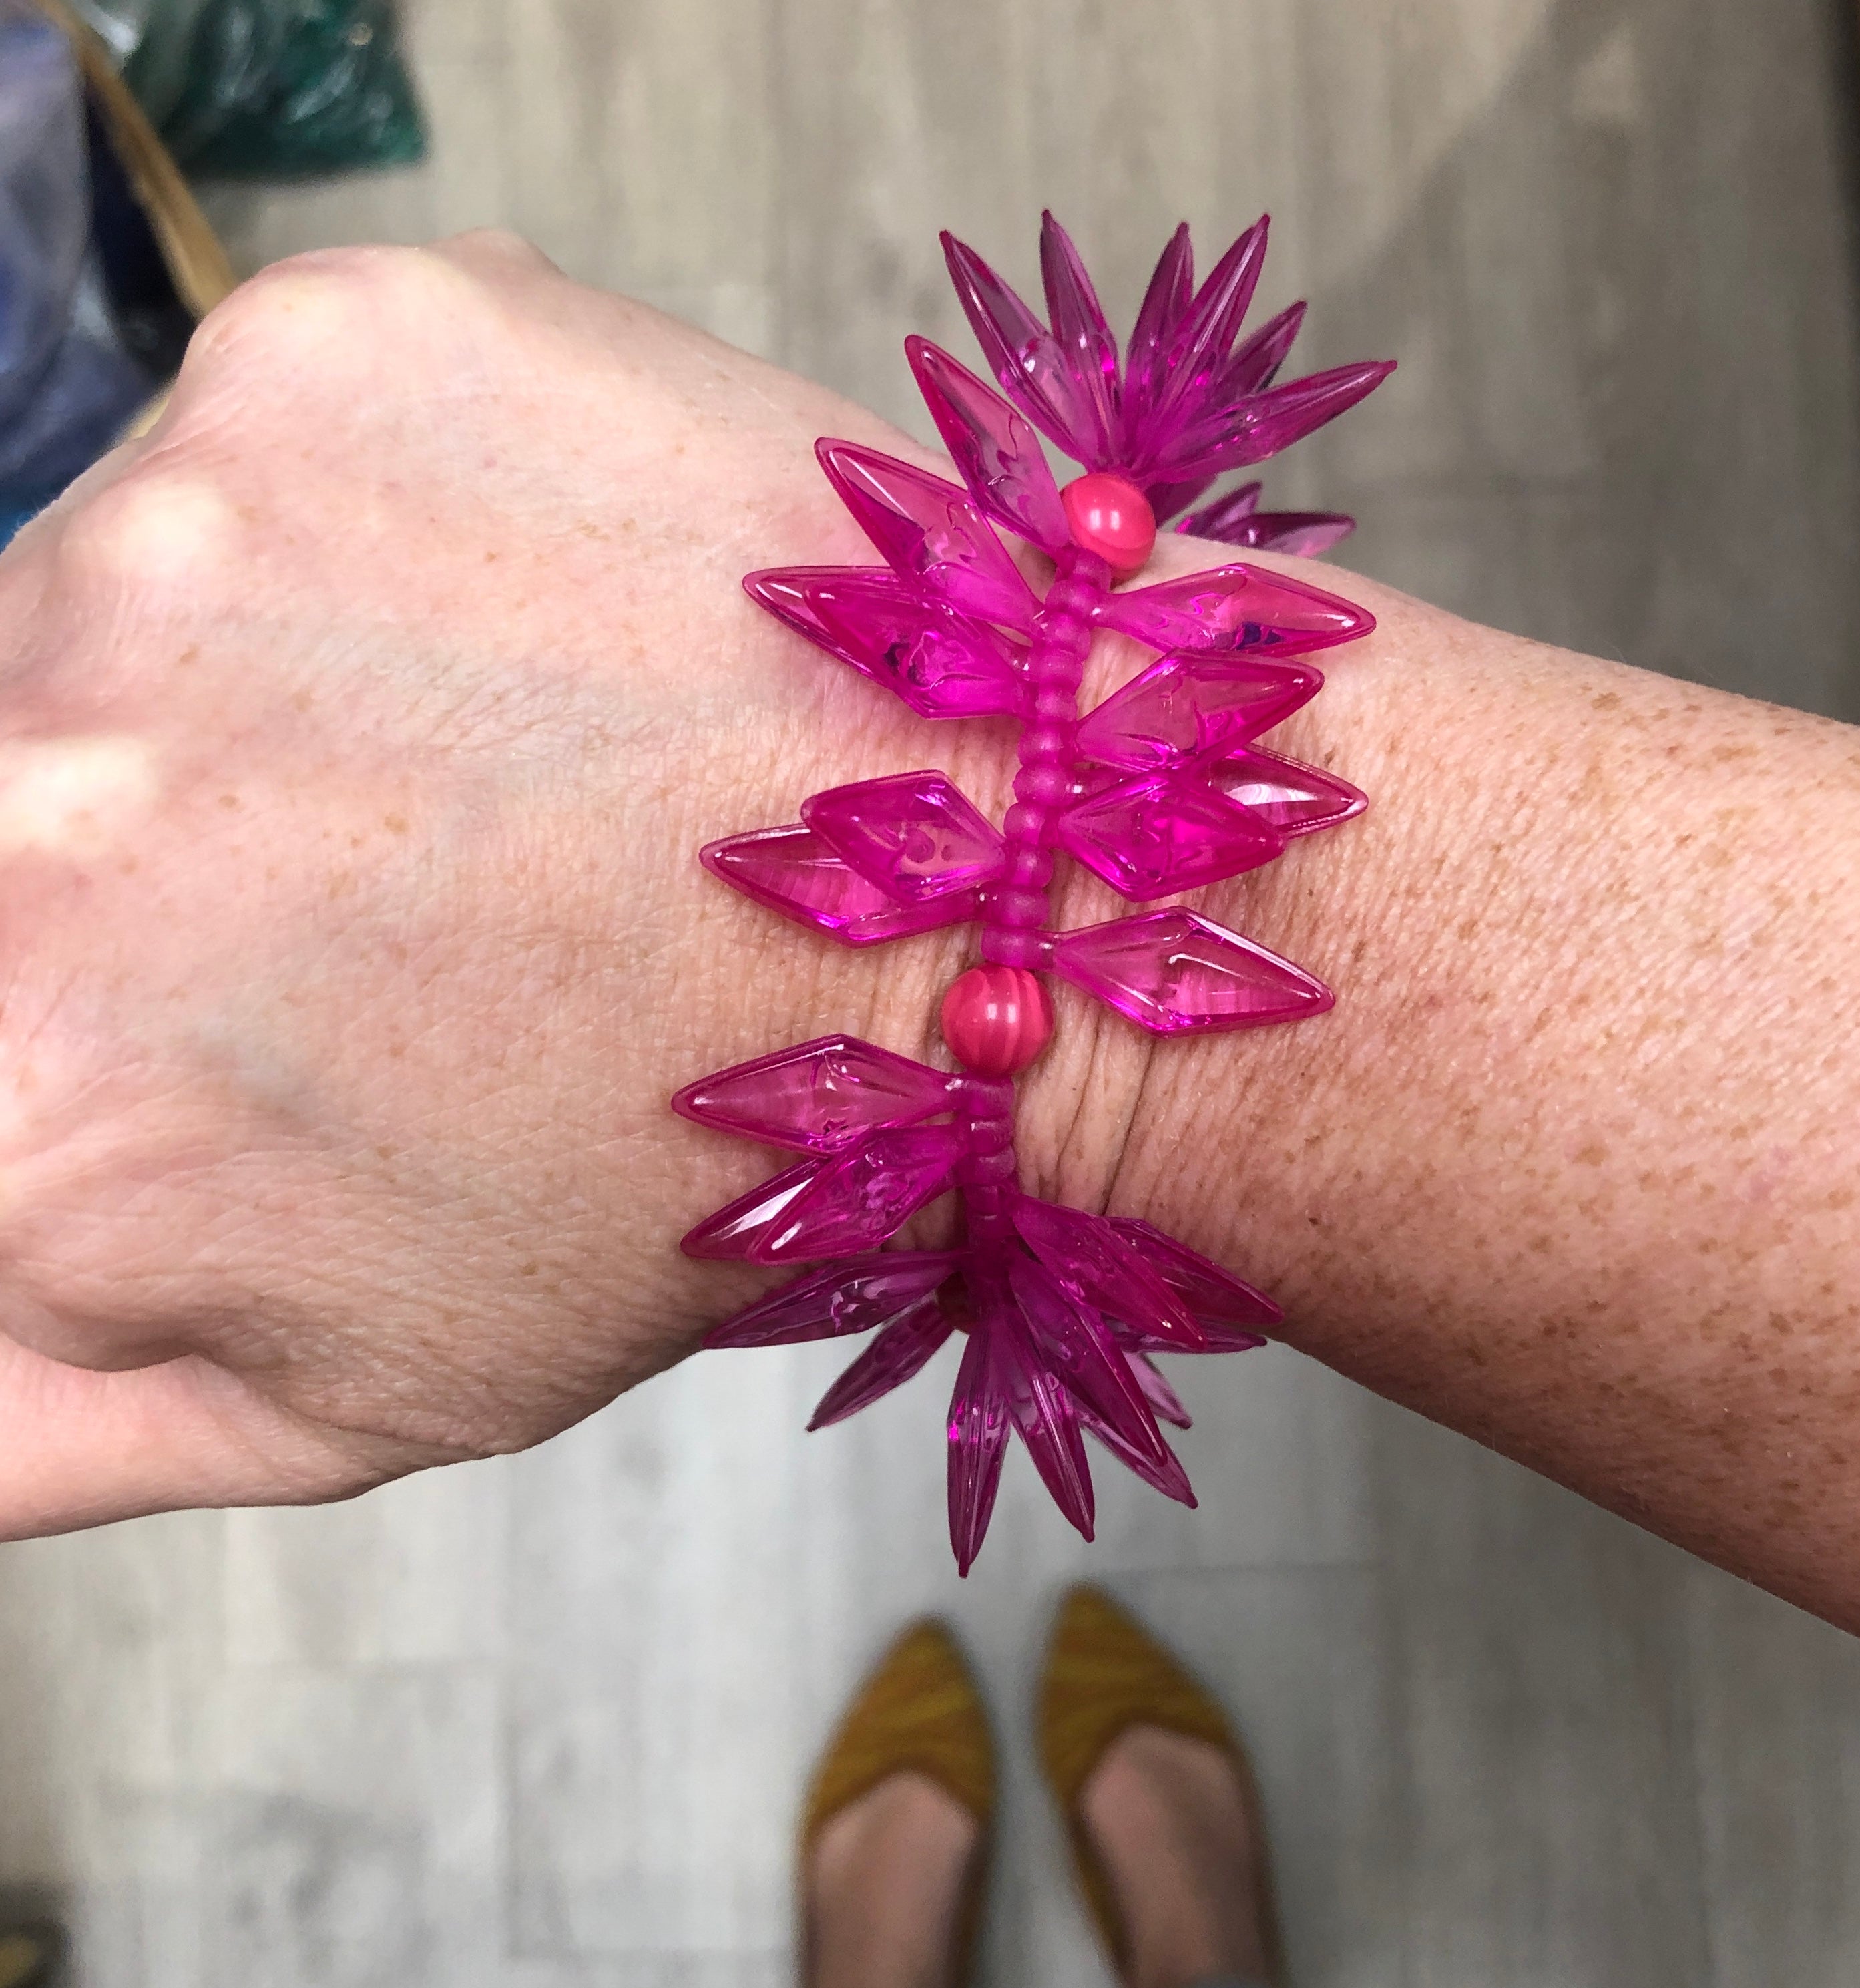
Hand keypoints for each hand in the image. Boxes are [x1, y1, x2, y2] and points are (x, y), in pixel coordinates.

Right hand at [0, 232, 1146, 1533]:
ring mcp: (175, 530)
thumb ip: (32, 1416)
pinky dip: (374, 526)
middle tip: (380, 879)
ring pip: (111, 600)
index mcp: (15, 1074)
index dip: (98, 1002)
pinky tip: (544, 621)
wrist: (1001, 916)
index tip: (224, 994)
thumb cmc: (699, 1172)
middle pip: (3, 782)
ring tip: (490, 756)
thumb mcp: (339, 1391)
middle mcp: (25, 786)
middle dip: (152, 843)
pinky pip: (265, 437)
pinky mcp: (335, 349)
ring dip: (255, 675)